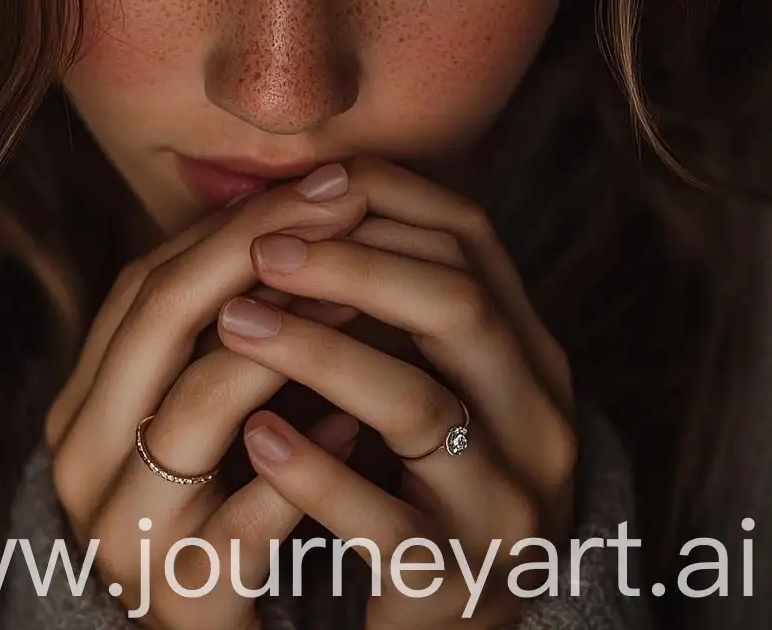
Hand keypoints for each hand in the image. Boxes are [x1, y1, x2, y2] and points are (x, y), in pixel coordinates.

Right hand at [45, 168, 375, 627]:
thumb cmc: (210, 537)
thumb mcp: (193, 431)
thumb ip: (215, 345)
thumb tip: (293, 226)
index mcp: (81, 407)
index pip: (144, 284)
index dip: (231, 226)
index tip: (317, 185)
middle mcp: (82, 459)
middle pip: (162, 318)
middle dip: (256, 249)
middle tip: (342, 204)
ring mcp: (124, 531)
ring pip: (198, 404)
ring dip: (286, 340)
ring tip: (360, 296)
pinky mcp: (183, 599)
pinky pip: (249, 517)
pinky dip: (306, 465)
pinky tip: (359, 431)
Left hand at [213, 157, 576, 627]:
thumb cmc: (409, 482)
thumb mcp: (411, 375)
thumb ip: (377, 295)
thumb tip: (289, 186)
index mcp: (526, 357)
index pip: (470, 238)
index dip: (382, 196)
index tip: (297, 186)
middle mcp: (539, 425)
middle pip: (457, 304)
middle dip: (347, 264)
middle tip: (256, 253)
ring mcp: (508, 510)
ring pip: (420, 405)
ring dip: (316, 353)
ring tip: (232, 326)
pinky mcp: (462, 586)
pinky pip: (389, 521)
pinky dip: (314, 471)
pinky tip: (255, 438)